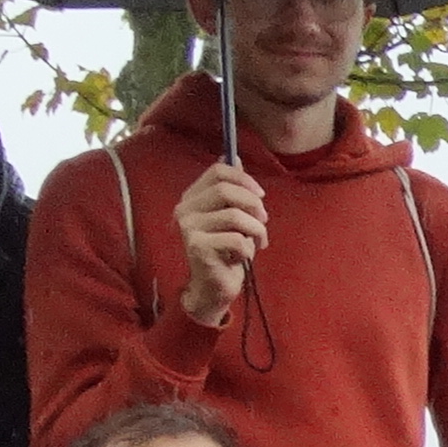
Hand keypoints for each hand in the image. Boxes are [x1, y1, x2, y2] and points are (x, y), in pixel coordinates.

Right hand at [170, 156, 268, 326]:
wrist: (215, 287)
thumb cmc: (227, 251)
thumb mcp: (233, 217)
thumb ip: (232, 190)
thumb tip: (236, 158)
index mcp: (192, 197)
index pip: (218, 171)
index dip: (244, 179)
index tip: (261, 195)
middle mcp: (184, 209)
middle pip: (225, 190)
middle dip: (253, 204)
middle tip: (263, 222)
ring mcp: (188, 228)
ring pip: (234, 216)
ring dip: (256, 230)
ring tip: (258, 243)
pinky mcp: (196, 247)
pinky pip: (236, 239)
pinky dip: (249, 248)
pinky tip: (245, 256)